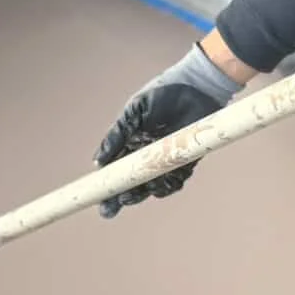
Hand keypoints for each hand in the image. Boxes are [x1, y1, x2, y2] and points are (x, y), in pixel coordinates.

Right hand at [93, 42, 239, 217]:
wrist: (197, 86)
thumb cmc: (163, 93)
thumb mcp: (134, 111)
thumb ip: (117, 135)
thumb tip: (98, 161)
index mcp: (131, 142)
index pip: (116, 169)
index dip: (107, 186)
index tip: (98, 199)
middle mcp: (147, 154)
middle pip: (131, 183)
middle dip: (120, 198)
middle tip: (110, 208)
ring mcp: (167, 158)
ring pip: (152, 185)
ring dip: (142, 193)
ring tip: (134, 194)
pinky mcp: (186, 160)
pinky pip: (176, 180)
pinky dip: (168, 186)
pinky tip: (159, 187)